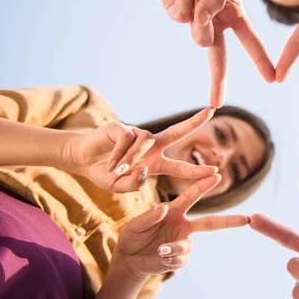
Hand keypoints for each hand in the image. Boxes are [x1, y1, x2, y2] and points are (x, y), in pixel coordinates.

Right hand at [65, 107, 217, 192]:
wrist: (82, 159)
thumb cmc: (105, 173)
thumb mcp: (120, 186)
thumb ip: (134, 184)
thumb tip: (145, 172)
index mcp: (155, 162)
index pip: (180, 166)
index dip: (196, 170)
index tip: (216, 172)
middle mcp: (151, 145)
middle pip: (177, 132)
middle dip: (194, 122)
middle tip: (211, 111)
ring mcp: (137, 135)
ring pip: (143, 145)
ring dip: (130, 160)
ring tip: (116, 171)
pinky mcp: (122, 128)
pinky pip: (126, 140)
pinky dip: (118, 155)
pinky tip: (109, 163)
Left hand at [115, 174, 248, 280]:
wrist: (128, 260)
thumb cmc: (132, 236)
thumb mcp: (136, 224)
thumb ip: (149, 216)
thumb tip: (164, 208)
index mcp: (174, 210)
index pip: (192, 196)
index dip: (204, 185)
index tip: (217, 175)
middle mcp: (182, 225)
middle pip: (210, 223)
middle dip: (229, 220)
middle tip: (246, 219)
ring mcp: (182, 242)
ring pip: (188, 246)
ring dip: (175, 248)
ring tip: (161, 250)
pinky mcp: (179, 258)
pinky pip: (182, 259)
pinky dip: (171, 259)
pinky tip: (161, 258)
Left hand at [153, 0, 274, 107]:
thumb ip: (217, 1)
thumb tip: (201, 22)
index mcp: (234, 14)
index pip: (249, 41)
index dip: (261, 60)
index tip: (271, 79)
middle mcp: (214, 21)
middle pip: (218, 57)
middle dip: (218, 81)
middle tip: (216, 102)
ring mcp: (193, 18)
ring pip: (200, 36)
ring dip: (202, 15)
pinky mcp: (174, 11)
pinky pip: (182, 15)